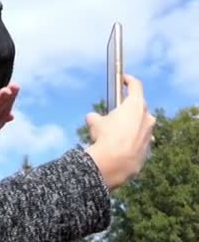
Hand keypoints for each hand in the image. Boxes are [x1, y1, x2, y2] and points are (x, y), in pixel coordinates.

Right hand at [85, 74, 155, 190]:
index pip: (135, 86)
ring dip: (131, 125)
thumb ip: (95, 116)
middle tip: (116, 110)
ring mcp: (150, 134)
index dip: (129, 80)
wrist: (114, 163)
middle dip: (128, 107)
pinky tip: (120, 146)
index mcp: (135, 105)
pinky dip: (132, 140)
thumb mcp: (94, 122)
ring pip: (141, 124)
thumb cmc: (106, 137)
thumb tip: (92, 117)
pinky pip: (140, 140)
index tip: (124, 78)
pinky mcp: (149, 149)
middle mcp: (147, 117)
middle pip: (140, 106)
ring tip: (116, 132)